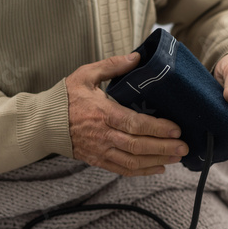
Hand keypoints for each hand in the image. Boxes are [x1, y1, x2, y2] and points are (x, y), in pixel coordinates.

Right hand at [66, 53, 188, 176]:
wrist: (43, 123)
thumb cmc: (65, 97)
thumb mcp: (86, 74)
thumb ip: (112, 65)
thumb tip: (137, 57)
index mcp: (103, 113)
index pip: (135, 124)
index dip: (157, 128)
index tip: (176, 129)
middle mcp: (103, 135)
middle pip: (138, 146)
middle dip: (163, 147)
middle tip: (184, 147)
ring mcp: (100, 150)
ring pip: (132, 161)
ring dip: (157, 161)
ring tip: (176, 158)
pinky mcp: (97, 160)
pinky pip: (122, 169)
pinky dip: (141, 171)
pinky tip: (158, 168)